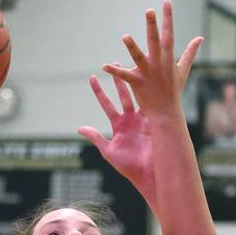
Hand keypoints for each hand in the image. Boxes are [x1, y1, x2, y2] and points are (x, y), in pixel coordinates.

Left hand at [78, 75, 157, 208]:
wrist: (150, 175)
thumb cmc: (129, 167)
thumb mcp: (109, 151)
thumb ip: (96, 138)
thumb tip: (80, 128)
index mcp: (119, 125)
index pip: (106, 104)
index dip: (99, 91)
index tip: (92, 77)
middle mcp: (131, 120)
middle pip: (124, 94)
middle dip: (119, 78)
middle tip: (116, 59)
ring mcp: (144, 119)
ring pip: (139, 95)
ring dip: (137, 80)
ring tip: (134, 63)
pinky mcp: (155, 122)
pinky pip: (153, 104)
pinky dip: (152, 92)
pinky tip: (152, 78)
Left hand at [101, 1, 201, 121]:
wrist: (167, 113)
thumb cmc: (174, 91)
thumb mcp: (183, 70)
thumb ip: (190, 53)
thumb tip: (200, 38)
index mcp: (168, 58)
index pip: (169, 34)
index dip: (168, 18)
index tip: (166, 2)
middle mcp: (158, 63)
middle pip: (155, 41)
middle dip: (153, 26)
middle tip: (150, 10)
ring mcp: (147, 73)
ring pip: (138, 57)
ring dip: (132, 47)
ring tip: (125, 37)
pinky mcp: (138, 83)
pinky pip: (124, 76)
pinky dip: (115, 71)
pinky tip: (105, 66)